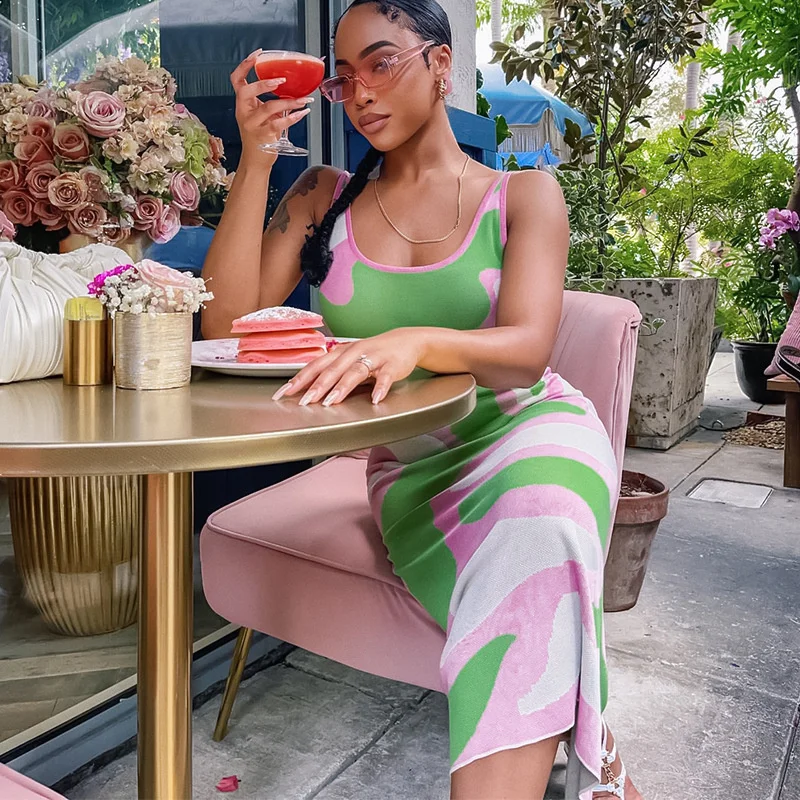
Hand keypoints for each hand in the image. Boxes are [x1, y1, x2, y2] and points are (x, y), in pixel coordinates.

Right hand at [230, 49, 313, 163]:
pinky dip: (293, 117)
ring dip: (289, 102)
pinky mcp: (263, 136)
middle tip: (282, 80)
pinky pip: (279, 123)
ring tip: (304, 99)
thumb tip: (291, 88)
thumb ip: (269, 101)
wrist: (255, 160)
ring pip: (269, 107)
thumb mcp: (260, 116)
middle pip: (247, 90)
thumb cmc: (259, 137)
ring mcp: (252, 124)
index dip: (245, 65)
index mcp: (242, 103)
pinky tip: (302, 113)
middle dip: (264, 83)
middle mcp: (244, 112)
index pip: (237, 79)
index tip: (258, 55)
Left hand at [272, 330, 425, 405]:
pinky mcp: (392, 365)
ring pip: (355, 372)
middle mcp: (354, 352)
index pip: (315, 366)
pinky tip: (375, 399)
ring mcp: (373, 358)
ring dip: (342, 387)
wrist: (406, 341)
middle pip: (332, 370)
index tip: (283, 393)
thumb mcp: (349, 359)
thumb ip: (331, 372)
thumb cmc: (373, 353)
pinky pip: (385, 377)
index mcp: (340, 352)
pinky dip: (380, 388)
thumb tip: (306, 389)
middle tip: (304, 402)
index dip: (299, 379)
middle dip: (317, 386)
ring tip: (331, 401)